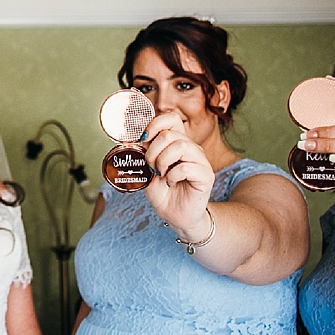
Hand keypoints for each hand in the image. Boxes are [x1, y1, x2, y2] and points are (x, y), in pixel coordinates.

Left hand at [140, 111, 213, 235]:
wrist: (175, 215)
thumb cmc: (162, 193)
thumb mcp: (146, 171)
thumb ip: (141, 154)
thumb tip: (128, 139)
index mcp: (177, 143)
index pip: (171, 119)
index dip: (155, 124)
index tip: (143, 139)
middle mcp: (191, 148)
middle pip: (170, 134)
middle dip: (152, 151)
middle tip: (151, 167)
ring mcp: (200, 161)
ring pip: (181, 146)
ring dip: (162, 161)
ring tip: (160, 174)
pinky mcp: (206, 175)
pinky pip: (187, 167)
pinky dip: (173, 175)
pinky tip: (171, 183)